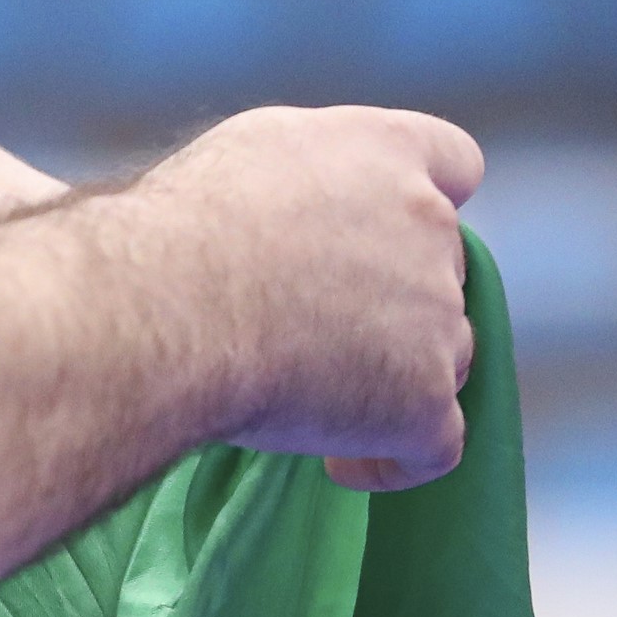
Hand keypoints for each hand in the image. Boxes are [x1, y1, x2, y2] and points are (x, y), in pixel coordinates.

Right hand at [132, 107, 483, 489]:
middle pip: (442, 269)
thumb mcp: (234, 159)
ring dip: (397, 374)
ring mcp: (436, 319)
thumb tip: (257, 208)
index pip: (452, 162)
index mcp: (380, 152)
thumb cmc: (170, 233)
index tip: (381, 233)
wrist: (163, 310)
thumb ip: (293, 178)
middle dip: (394, 299)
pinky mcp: (424, 402)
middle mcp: (427, 225)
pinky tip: (342, 464)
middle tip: (312, 328)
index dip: (424, 200)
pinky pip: (435, 445)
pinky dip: (394, 458)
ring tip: (316, 397)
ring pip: (447, 355)